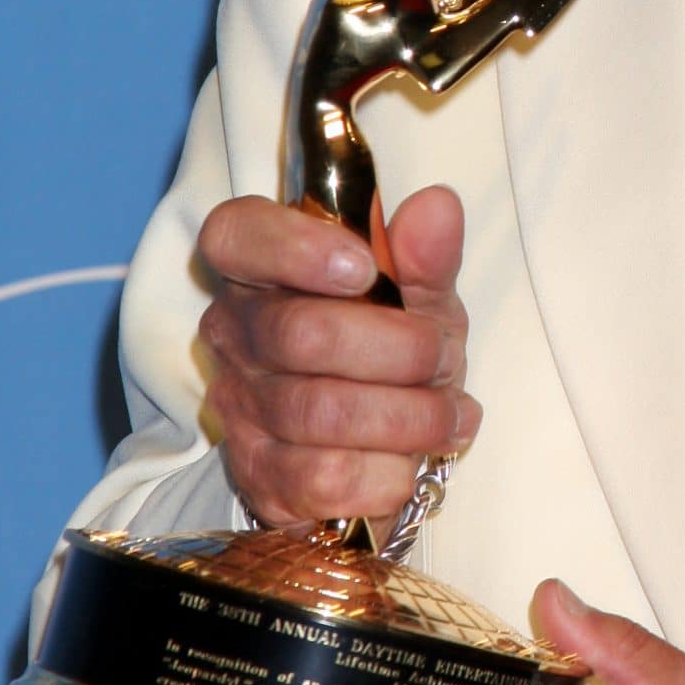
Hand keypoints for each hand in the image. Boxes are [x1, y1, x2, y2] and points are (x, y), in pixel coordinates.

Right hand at [197, 184, 479, 524]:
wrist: (386, 447)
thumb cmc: (396, 355)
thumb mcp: (422, 300)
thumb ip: (427, 256)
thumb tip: (438, 207)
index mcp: (263, 271)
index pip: (237, 236)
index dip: (294, 247)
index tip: (363, 267)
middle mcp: (237, 334)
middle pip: (302, 333)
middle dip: (400, 350)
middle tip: (444, 360)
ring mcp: (241, 408)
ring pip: (323, 411)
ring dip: (409, 415)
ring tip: (448, 413)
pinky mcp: (261, 477)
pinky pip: (326, 476)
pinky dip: (389, 471)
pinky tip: (412, 460)